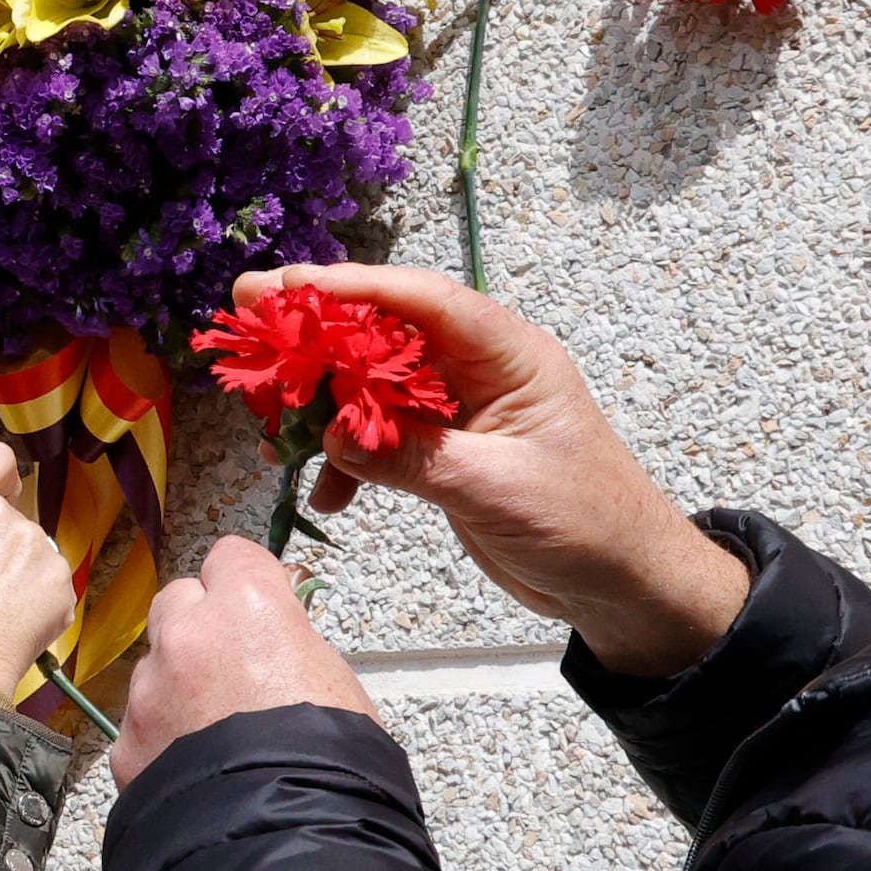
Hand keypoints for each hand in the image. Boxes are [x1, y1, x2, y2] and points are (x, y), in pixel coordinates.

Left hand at [113, 538, 373, 784]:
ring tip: (217, 734)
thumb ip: (292, 644)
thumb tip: (279, 638)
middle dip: (200, 625)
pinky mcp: (127, 745)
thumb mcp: (336, 683)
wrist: (287, 843)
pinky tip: (194, 771)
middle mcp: (187, 637)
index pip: (231, 557)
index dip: (247, 582)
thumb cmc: (331, 765)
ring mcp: (149, 691)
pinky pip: (141, 726)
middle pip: (179, 602)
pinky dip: (161, 740)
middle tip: (233, 667)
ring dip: (177, 685)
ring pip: (154, 667)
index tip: (260, 604)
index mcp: (248, 609)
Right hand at [237, 264, 749, 677]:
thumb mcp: (496, 487)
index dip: (353, 287)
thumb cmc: (586, 523)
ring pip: (374, 383)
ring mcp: (460, 411)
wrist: (623, 585)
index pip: (423, 301)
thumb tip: (337, 435)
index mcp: (509, 355)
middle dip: (318, 328)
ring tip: (268, 411)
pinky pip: (382, 437)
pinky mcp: (446, 453)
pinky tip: (327, 493)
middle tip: (248, 315)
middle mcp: (480, 371)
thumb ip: (414, 458)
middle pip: (386, 331)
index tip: (288, 285)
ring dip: (324, 399)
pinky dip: (350, 459)